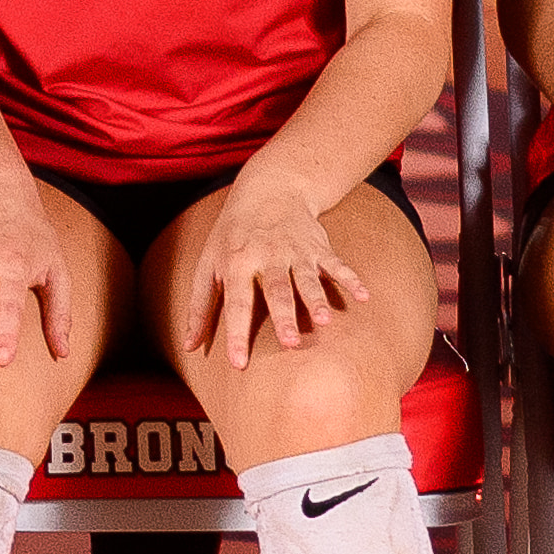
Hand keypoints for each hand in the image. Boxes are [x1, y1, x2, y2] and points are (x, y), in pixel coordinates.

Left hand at [171, 174, 365, 364]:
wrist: (270, 189)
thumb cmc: (233, 235)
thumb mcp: (209, 264)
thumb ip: (200, 307)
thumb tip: (188, 347)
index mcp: (237, 262)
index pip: (236, 303)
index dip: (235, 334)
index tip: (238, 364)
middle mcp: (267, 256)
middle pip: (276, 290)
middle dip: (284, 316)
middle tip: (289, 344)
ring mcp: (295, 250)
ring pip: (307, 278)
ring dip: (317, 300)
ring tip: (326, 322)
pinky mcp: (318, 246)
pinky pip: (336, 264)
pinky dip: (351, 279)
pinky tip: (364, 297)